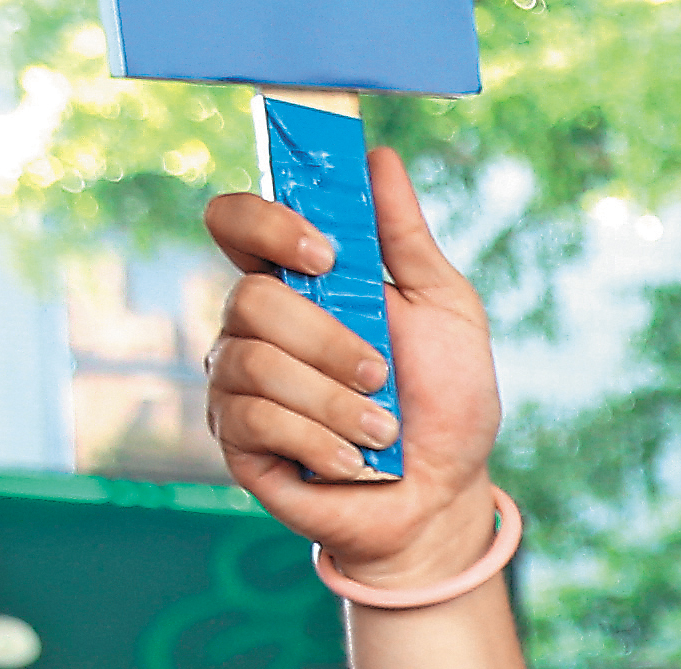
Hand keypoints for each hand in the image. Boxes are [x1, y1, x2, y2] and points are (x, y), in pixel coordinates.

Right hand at [204, 153, 507, 591]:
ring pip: (254, 361)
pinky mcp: (238, 438)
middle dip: (327, 339)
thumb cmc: (445, 403)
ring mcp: (237, 380)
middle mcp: (253, 325)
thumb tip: (378, 159)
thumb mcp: (445, 311)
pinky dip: (318, 438)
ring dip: (332, 398)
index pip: (234, 223)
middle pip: (250, 299)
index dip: (265, 225)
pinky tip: (353, 458)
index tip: (325, 253)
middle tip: (380, 372)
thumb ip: (406, 239)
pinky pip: (255, 419)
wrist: (441, 497)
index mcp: (295, 282)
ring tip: (381, 427)